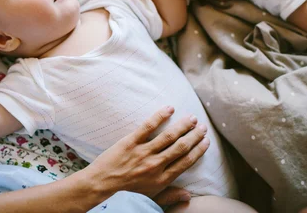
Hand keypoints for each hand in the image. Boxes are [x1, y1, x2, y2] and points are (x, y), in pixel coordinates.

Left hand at [82, 106, 209, 206]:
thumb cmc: (126, 193)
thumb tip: (189, 197)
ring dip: (182, 125)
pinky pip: (148, 127)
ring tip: (192, 117)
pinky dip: (160, 116)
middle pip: (181, 147)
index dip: (198, 150)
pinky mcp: (130, 142)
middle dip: (194, 136)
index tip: (206, 141)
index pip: (186, 161)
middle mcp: (155, 165)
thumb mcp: (151, 198)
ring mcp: (143, 152)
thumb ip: (171, 196)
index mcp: (162, 178)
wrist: (101, 186)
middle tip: (202, 126)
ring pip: (168, 136)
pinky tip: (169, 109)